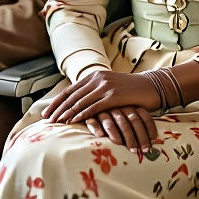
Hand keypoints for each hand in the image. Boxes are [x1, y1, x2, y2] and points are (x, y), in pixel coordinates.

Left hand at [43, 70, 161, 125]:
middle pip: (71, 96)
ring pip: (80, 102)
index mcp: (95, 75)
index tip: (46, 112)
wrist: (152, 87)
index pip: (70, 90)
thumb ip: (95, 92)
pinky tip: (72, 121)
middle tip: (47, 120)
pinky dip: (81, 115)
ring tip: (56, 123)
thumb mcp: (110, 87)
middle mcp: (98, 79)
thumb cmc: (130, 90)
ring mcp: (106, 86)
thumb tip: (78, 104)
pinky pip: (93, 107)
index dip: (56, 102)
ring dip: (66, 113)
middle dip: (57, 109)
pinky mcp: (114, 96)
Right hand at [83, 107, 157, 152]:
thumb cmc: (116, 114)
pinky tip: (100, 135)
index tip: (153, 142)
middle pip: (131, 122)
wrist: (94, 103)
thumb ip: (139, 124)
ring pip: (113, 122)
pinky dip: (96, 128)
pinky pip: (93, 120)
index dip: (150, 129)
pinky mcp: (91, 114)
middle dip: (137, 137)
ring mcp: (106, 110)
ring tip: (121, 145)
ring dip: (117, 134)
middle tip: (140, 151)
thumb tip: (153, 142)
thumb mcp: (129, 115)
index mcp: (132, 106)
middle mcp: (121, 107)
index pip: (144, 117)